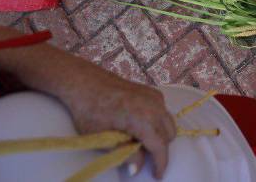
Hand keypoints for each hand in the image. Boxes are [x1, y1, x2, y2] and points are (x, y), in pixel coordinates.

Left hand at [61, 65, 176, 177]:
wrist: (85, 83)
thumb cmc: (90, 111)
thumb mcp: (103, 138)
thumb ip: (123, 155)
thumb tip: (136, 170)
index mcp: (143, 119)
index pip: (160, 146)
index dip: (161, 164)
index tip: (157, 176)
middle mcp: (155, 106)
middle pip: (169, 135)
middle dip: (160, 150)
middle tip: (142, 158)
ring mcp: (156, 97)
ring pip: (168, 123)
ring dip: (160, 136)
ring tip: (139, 142)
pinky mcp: (153, 92)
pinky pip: (163, 113)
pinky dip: (157, 123)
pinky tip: (139, 126)